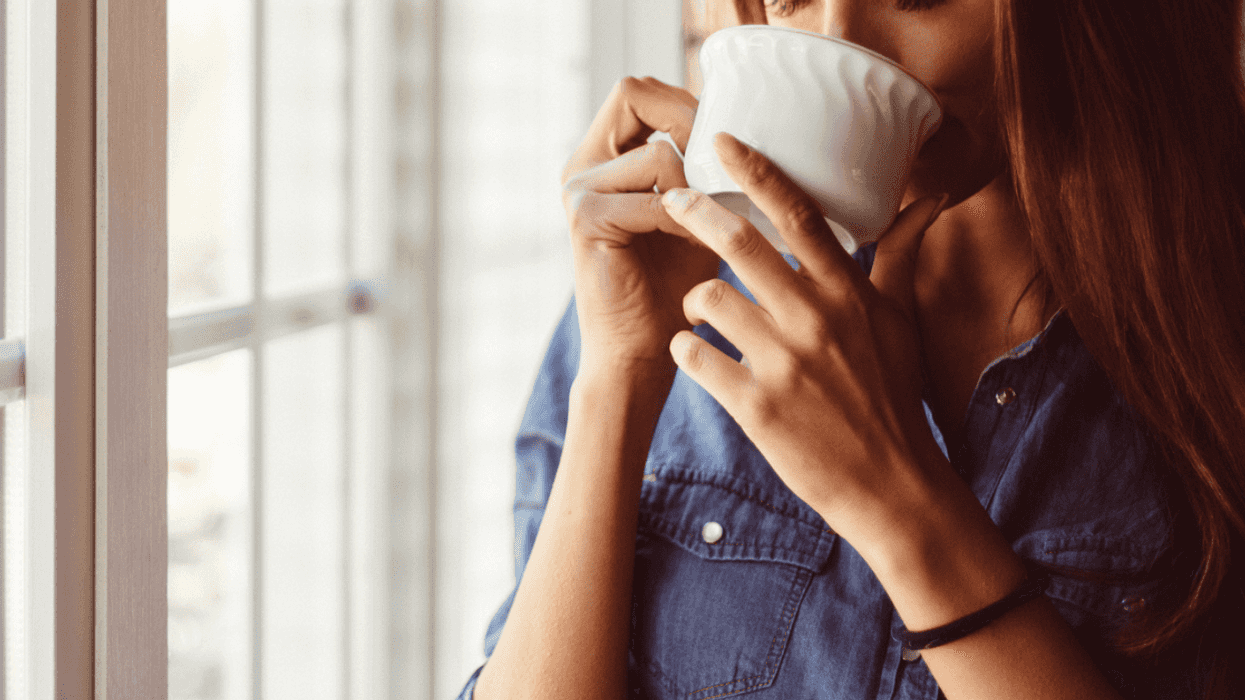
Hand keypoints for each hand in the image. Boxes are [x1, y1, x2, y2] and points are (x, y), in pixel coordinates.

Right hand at [562, 77, 720, 378]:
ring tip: (710, 224)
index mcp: (601, 157)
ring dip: (697, 188)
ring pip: (658, 153)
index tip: (719, 139)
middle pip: (633, 94)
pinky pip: (655, 198)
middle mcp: (581, 166)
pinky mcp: (586, 220)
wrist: (644, 350)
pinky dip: (687, 222)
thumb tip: (743, 125)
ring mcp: (578, 191)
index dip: (682, 102)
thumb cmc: (674, 285)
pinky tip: (697, 247)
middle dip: (687, 125)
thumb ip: (701, 167)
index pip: (637, 92)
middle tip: (719, 168)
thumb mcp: (697, 211)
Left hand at [662, 133, 949, 543]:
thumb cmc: (893, 397)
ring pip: (706, 297)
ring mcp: (785, 363)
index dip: (756, 170)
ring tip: (703, 313)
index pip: (800, 214)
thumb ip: (900, 257)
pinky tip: (697, 354)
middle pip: (739, 242)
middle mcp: (816, 319)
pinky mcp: (756, 407)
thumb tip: (929, 198)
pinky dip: (686, 349)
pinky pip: (694, 355)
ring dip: (694, 299)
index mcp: (849, 293)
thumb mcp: (900, 322)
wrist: (892, 486)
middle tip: (672, 201)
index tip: (720, 141)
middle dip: (694, 213)